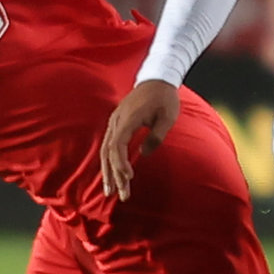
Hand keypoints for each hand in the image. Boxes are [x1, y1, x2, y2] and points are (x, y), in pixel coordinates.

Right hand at [100, 79, 180, 201]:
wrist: (157, 78)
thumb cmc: (164, 98)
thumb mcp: (167, 117)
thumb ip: (156, 136)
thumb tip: (144, 153)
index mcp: (127, 118)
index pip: (117, 145)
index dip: (120, 163)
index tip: (129, 177)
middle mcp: (116, 121)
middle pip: (108, 152)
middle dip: (113, 175)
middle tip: (118, 195)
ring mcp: (114, 122)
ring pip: (106, 150)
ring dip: (108, 172)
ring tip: (111, 191)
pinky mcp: (117, 124)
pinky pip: (109, 145)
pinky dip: (109, 162)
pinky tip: (112, 175)